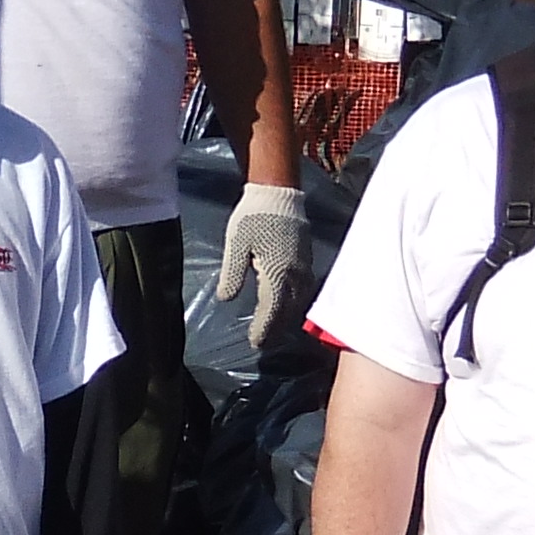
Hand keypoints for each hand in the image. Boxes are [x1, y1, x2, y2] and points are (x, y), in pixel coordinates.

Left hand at [216, 182, 313, 344]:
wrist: (278, 191)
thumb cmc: (253, 216)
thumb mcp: (236, 244)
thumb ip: (232, 274)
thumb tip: (226, 299)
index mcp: (277, 274)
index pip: (271, 311)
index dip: (264, 329)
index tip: (256, 343)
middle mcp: (295, 275)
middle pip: (288, 311)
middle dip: (276, 328)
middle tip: (264, 342)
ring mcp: (304, 266)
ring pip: (299, 301)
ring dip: (287, 317)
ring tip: (276, 328)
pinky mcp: (307, 258)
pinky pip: (304, 289)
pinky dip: (296, 302)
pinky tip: (288, 303)